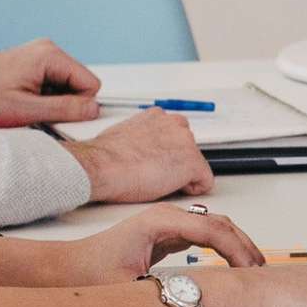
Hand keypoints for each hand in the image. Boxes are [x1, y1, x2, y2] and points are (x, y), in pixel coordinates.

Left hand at [0, 39, 102, 126]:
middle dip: (65, 102)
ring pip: (67, 85)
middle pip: (79, 83)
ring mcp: (39, 55)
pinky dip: (43, 96)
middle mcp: (47, 50)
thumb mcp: (27, 110)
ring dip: (52, 101)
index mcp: (49, 56)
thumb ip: (65, 109)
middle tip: (37, 111)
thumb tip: (93, 109)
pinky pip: (53, 83)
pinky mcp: (32, 63)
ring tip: (26, 106)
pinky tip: (24, 100)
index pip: (90, 83)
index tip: (57, 114)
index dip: (78, 105)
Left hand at [40, 206, 264, 287]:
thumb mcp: (129, 287)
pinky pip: (205, 235)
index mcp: (160, 222)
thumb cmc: (88, 273)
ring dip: (236, 245)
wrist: (63, 269)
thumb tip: (196, 300)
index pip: (213, 230)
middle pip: (220, 224)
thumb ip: (164, 290)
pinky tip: (231, 264)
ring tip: (253, 268)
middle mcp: (166, 217)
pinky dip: (223, 248)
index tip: (251, 271)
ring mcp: (167, 223)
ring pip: (215, 227)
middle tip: (261, 271)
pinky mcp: (166, 234)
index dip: (237, 250)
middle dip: (244, 246)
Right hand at [64, 111, 213, 203]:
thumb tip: (142, 149)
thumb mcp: (124, 135)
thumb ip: (142, 137)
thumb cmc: (105, 157)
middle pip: (188, 150)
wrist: (101, 166)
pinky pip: (204, 182)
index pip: (175, 135)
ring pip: (196, 166)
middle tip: (155, 175)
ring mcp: (186, 142)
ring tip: (156, 181)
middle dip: (176, 164)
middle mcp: (175, 124)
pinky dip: (191, 190)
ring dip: (182, 176)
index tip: (157, 163)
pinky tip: (169, 189)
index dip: (167, 154)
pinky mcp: (192, 162)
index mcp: (158, 117)